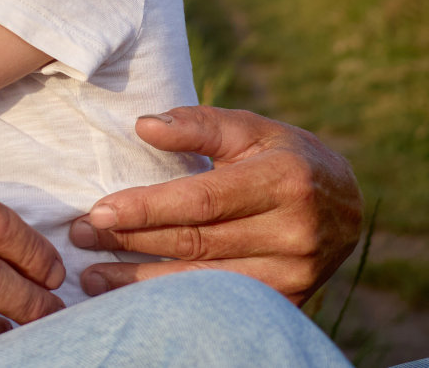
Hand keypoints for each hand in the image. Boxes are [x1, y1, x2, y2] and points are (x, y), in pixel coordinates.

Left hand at [69, 106, 362, 303]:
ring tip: (92, 276)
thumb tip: (143, 125)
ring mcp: (295, 273)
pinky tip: (134, 297)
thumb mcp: (249, 128)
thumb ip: (196, 124)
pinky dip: (172, 301)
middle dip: (131, 241)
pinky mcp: (290, 300)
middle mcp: (293, 232)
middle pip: (196, 242)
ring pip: (203, 281)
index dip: (147, 207)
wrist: (348, 204)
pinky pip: (220, 303)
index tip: (98, 211)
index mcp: (283, 181)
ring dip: (141, 281)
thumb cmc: (285, 155)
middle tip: (81, 235)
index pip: (202, 200)